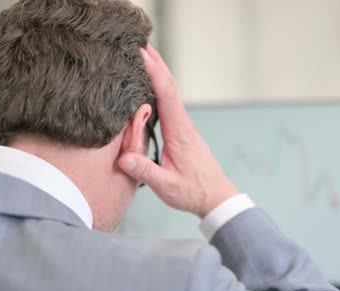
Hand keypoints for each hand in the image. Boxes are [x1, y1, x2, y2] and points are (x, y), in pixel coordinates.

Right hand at [118, 45, 237, 217]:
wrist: (216, 197)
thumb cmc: (194, 192)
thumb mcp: (168, 186)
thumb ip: (147, 172)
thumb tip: (124, 158)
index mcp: (180, 132)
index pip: (167, 95)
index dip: (155, 73)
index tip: (142, 54)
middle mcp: (183, 125)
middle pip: (170, 87)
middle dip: (156, 64)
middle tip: (140, 44)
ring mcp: (183, 127)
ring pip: (170, 94)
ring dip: (158, 74)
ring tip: (143, 58)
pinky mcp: (181, 133)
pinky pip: (170, 104)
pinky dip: (160, 88)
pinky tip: (150, 87)